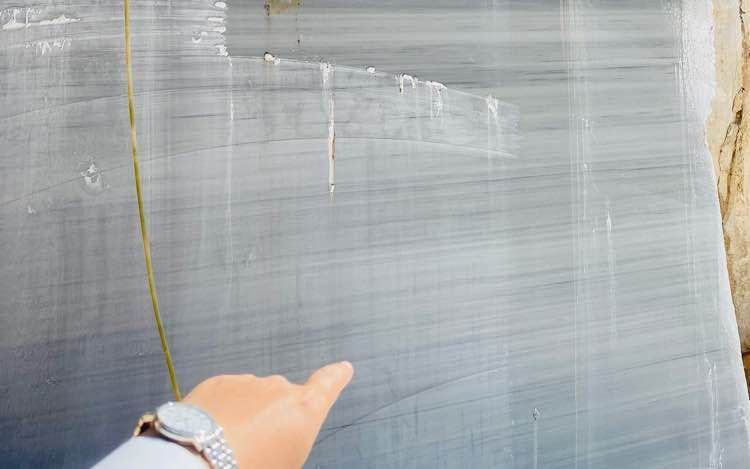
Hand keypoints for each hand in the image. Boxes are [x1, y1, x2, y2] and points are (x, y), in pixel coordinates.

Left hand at [183, 361, 353, 468]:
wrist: (196, 461)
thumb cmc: (248, 468)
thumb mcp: (288, 461)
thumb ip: (293, 437)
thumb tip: (284, 433)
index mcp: (304, 409)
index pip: (328, 383)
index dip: (336, 376)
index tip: (342, 369)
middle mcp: (279, 389)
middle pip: (284, 399)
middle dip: (274, 417)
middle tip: (257, 448)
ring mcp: (247, 382)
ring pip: (253, 397)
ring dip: (247, 414)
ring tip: (231, 446)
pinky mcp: (218, 382)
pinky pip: (228, 395)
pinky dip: (223, 410)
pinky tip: (214, 432)